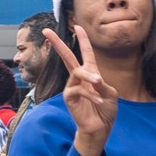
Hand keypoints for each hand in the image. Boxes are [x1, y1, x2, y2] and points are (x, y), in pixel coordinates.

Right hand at [44, 26, 117, 155]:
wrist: (100, 128)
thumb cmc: (106, 110)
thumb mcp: (110, 94)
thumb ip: (102, 84)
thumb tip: (94, 80)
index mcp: (90, 73)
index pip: (86, 53)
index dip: (83, 39)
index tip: (78, 26)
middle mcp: (78, 78)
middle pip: (67, 57)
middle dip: (57, 43)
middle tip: (45, 31)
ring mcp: (72, 87)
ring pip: (78, 73)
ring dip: (90, 78)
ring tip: (99, 84)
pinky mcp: (69, 97)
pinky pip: (79, 89)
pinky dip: (91, 94)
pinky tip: (99, 102)